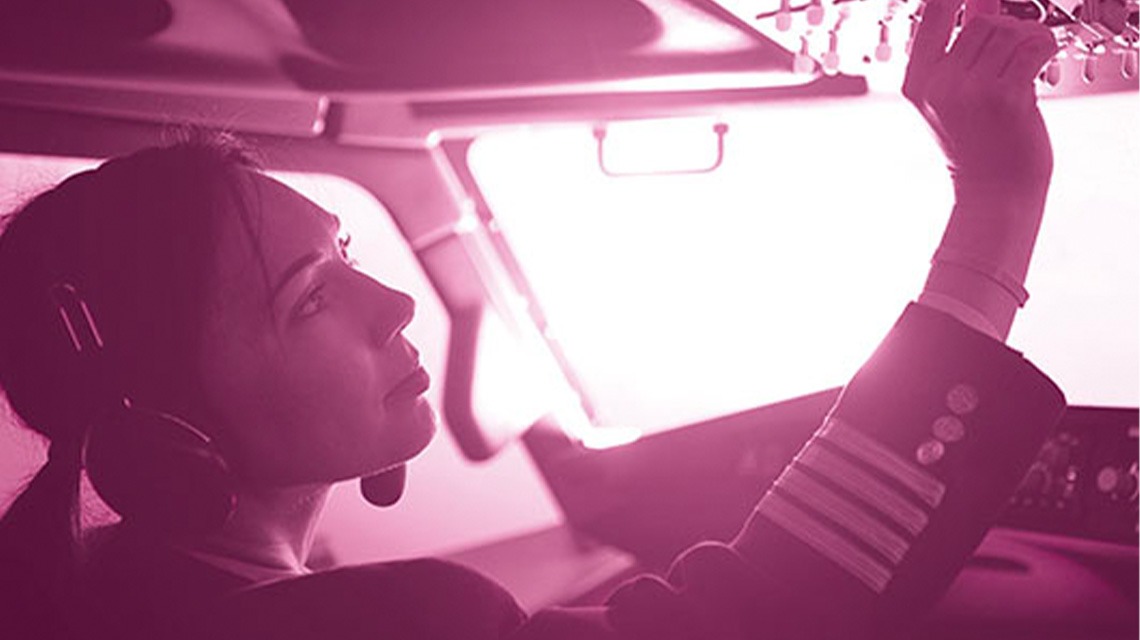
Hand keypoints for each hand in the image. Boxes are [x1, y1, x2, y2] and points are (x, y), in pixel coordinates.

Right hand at [903, 0, 1056, 203]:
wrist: (993, 192)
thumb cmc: (977, 145)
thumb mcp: (953, 97)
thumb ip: (961, 50)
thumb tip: (980, 0)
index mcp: (917, 82)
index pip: (932, 14)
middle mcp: (939, 84)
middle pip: (981, 22)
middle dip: (1006, 30)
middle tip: (1015, 54)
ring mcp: (970, 91)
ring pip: (1008, 31)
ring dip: (1028, 41)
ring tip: (1027, 65)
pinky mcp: (1004, 97)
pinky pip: (1033, 46)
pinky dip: (1044, 49)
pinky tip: (1039, 66)